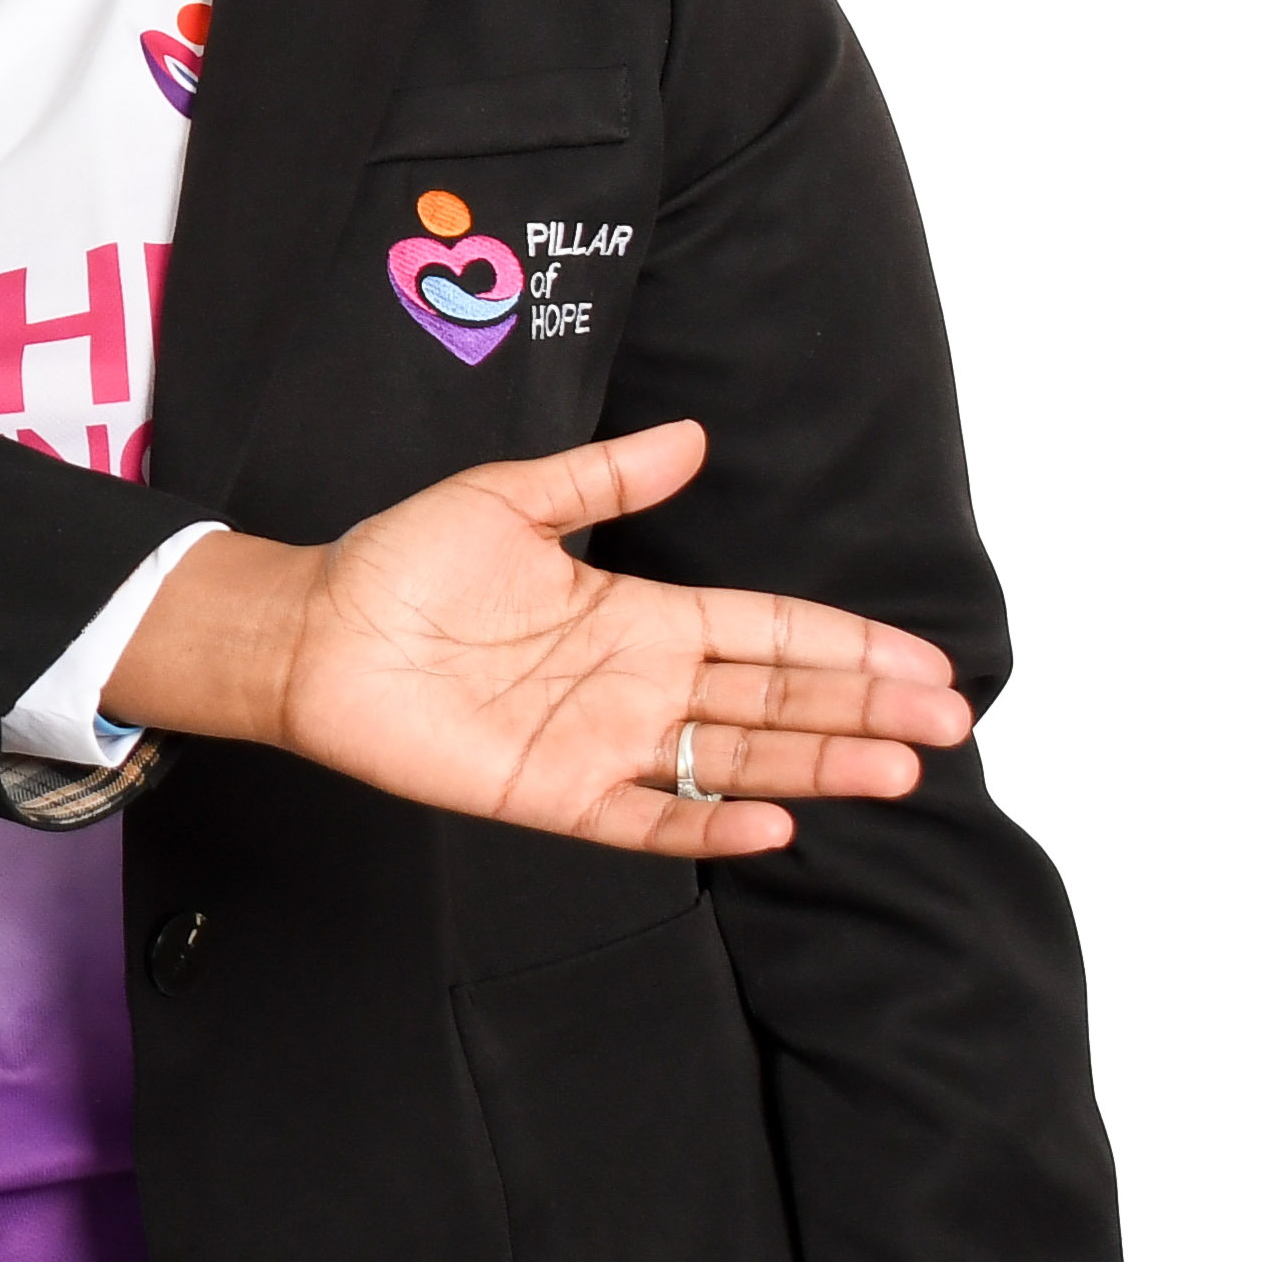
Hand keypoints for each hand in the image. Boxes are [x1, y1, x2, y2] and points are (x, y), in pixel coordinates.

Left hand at [100, 421, 969, 858]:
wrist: (312, 631)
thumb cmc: (401, 564)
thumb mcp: (508, 500)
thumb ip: (602, 478)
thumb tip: (692, 437)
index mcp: (638, 614)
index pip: (768, 630)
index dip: (846, 644)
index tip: (925, 659)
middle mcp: (635, 683)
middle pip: (773, 700)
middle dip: (862, 709)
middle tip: (948, 721)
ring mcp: (600, 741)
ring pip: (731, 760)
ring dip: (814, 765)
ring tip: (897, 768)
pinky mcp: (551, 792)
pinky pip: (644, 819)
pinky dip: (705, 824)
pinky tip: (772, 823)